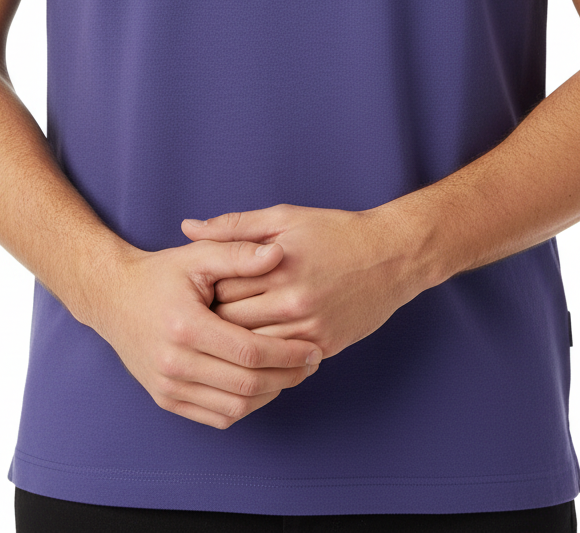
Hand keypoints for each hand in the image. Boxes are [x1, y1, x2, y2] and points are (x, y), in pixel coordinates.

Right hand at [91, 239, 321, 429]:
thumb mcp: (198, 256)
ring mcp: (168, 386)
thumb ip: (239, 254)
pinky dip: (246, 406)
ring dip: (270, 395)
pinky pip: (216, 417)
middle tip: (312, 363)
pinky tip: (263, 386)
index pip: (250, 353)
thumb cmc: (161, 274)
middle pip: (246, 385)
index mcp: (186, 327)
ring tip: (292, 374)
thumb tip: (278, 253)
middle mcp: (174, 363)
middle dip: (287, 376)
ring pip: (234, 407)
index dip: (288, 353)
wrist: (113, 298)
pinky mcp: (166, 399)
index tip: (314, 347)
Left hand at [180, 204, 418, 360]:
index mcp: (277, 264)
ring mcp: (309, 327)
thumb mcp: (284, 217)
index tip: (199, 288)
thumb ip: (234, 226)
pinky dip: (265, 357)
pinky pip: (282, 362)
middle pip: (232, 321)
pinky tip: (255, 347)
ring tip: (226, 332)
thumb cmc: (335, 231)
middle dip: (214, 319)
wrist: (392, 255)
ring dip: (237, 342)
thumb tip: (187, 228)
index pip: (220, 286)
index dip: (205, 289)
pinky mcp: (324, 346)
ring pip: (254, 348)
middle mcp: (293, 300)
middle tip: (204, 315)